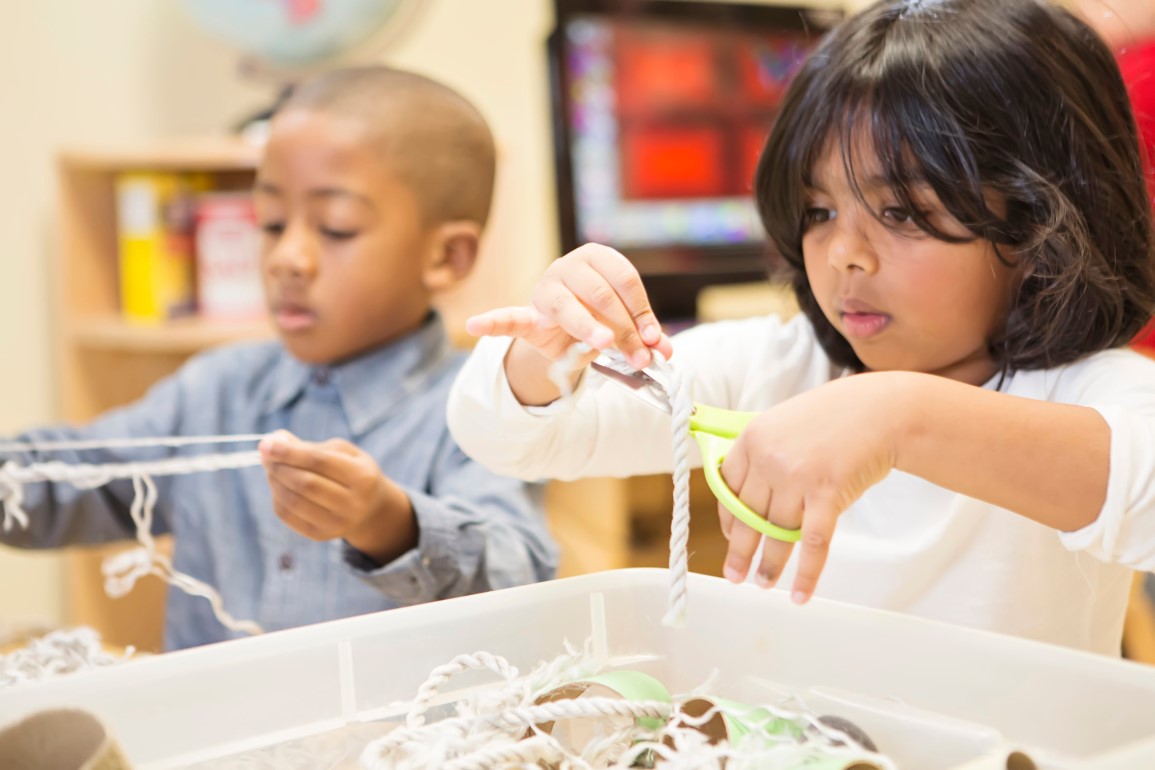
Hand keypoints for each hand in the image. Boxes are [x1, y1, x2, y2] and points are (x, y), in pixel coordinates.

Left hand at [259, 430, 415, 564]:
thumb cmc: (351, 471)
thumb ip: (309, 446)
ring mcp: (337, 524)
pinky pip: (288, 516)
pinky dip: (276, 497)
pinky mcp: (320, 535)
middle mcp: (353, 504)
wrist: (369, 508)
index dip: (290, 451)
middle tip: (265, 454)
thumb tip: (274, 441)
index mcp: (363, 477)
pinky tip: (278, 485)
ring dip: (274, 481)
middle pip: (305, 483)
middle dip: (279, 466)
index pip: (319, 462)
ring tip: (270, 468)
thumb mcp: (342, 452)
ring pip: (293, 501)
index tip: (268, 442)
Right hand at [465, 243, 673, 371]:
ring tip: (604, 344)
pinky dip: (491, 322)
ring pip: (569, 308)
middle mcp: (569, 266)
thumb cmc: (599, 318)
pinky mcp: (527, 315)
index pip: (625, 281)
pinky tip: (474, 325)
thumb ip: (643, 335)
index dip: (642, 311)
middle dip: (624, 328)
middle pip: (601, 295)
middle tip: (641, 356)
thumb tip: (664, 351)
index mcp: (597, 257)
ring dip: (589, 329)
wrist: (564, 333)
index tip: (653, 339)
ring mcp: (545, 290)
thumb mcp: (623, 324)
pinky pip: (508, 318)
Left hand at [717, 374, 902, 603]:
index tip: (732, 535)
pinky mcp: (827, 494)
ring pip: (776, 533)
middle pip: (747, 515)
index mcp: (753, 438)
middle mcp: (769, 457)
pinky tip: (799, 594)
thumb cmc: (835, 417)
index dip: (729, 517)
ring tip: (763, 584)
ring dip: (769, 566)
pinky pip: (812, 544)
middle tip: (735, 574)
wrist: (883, 410)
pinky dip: (806, 574)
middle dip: (741, 550)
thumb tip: (748, 496)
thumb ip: (764, 454)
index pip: (727, 487)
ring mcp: (797, 476)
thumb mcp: (785, 423)